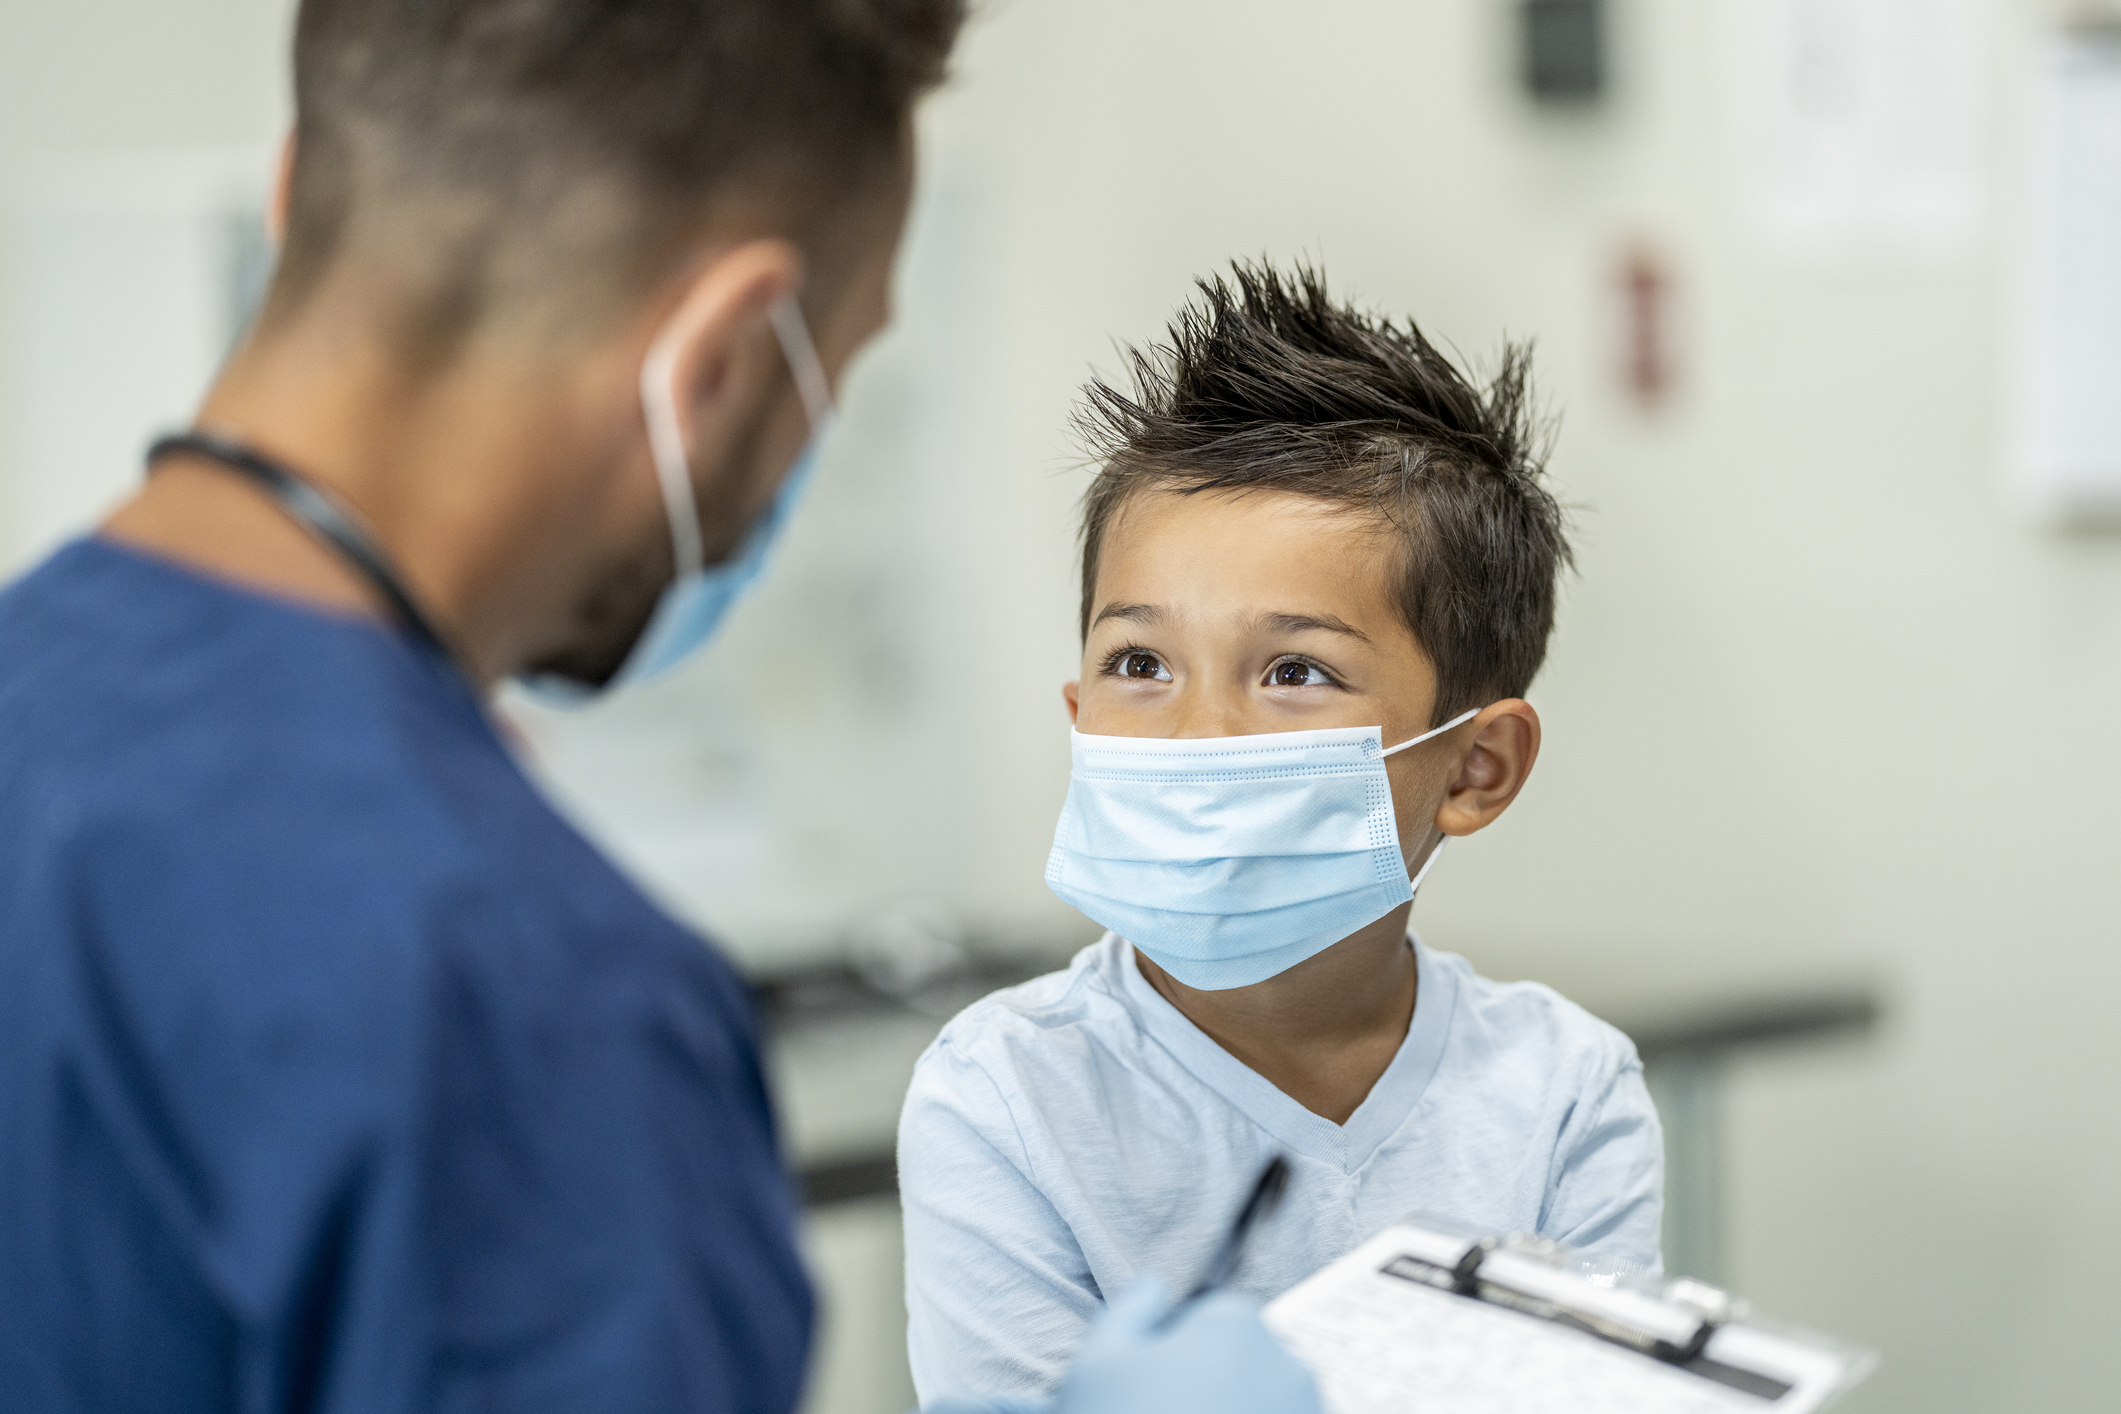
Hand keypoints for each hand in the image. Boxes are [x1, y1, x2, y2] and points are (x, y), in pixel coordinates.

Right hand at [1055, 1278, 1322, 1413]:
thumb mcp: (1097, 1364)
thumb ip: (1130, 1309)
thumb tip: (1155, 1286)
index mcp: (1237, 1325)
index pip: (1210, 1319)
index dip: (1174, 1351)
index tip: (1150, 1393)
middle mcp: (1290, 1366)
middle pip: (1245, 1363)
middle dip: (1214, 1387)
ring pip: (1268, 1404)